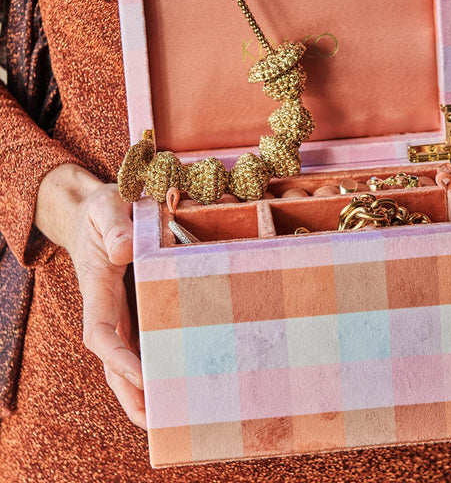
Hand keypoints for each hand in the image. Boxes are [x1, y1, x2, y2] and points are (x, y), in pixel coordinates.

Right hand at [35, 164, 146, 429]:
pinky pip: (142, 342)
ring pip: (125, 359)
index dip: (118, 358)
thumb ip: (114, 224)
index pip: (100, 332)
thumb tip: (125, 252)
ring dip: (141, 390)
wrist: (97, 210)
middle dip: (129, 391)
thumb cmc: (104, 208)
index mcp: (97, 285)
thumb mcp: (106, 205)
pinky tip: (176, 381)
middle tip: (156, 420)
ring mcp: (119, 311)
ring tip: (169, 417)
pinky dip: (154, 365)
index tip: (141, 377)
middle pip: (111, 359)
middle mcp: (106, 306)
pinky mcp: (135, 308)